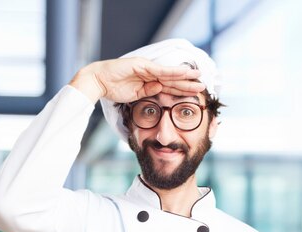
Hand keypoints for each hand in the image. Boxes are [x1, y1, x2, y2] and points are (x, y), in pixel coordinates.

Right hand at [69, 57, 204, 103]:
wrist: (98, 81)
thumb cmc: (113, 88)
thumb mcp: (134, 95)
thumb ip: (148, 92)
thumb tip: (160, 89)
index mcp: (148, 81)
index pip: (168, 86)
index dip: (180, 89)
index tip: (193, 93)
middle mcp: (149, 73)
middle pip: (172, 80)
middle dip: (187, 83)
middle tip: (203, 85)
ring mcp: (146, 68)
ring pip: (169, 74)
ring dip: (185, 77)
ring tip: (199, 79)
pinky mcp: (142, 65)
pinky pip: (161, 70)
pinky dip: (172, 72)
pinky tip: (184, 74)